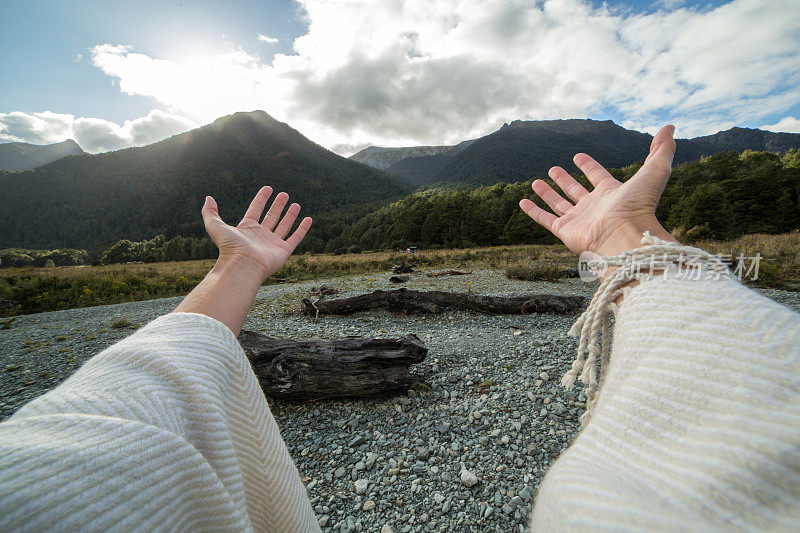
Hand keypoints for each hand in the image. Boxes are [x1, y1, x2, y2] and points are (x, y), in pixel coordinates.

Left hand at [201, 186, 312, 280]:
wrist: (242, 266)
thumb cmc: (229, 248)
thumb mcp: (215, 226)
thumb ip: (210, 212)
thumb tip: (207, 198)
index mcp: (247, 228)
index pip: (256, 209)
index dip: (261, 199)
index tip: (268, 188)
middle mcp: (261, 235)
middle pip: (271, 217)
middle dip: (277, 205)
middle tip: (284, 194)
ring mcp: (273, 243)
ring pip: (284, 226)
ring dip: (290, 215)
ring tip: (296, 204)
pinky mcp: (283, 251)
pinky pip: (295, 238)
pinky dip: (302, 229)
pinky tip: (308, 219)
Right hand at [519, 125, 677, 255]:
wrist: (625, 236)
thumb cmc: (640, 206)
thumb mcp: (654, 172)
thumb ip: (661, 150)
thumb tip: (670, 126)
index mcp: (611, 193)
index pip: (597, 176)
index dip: (588, 166)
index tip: (578, 156)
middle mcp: (594, 207)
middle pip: (576, 190)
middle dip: (565, 179)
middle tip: (554, 168)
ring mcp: (578, 220)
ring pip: (559, 204)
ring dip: (548, 193)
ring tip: (536, 181)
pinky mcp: (565, 231)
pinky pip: (545, 219)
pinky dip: (534, 211)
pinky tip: (523, 202)